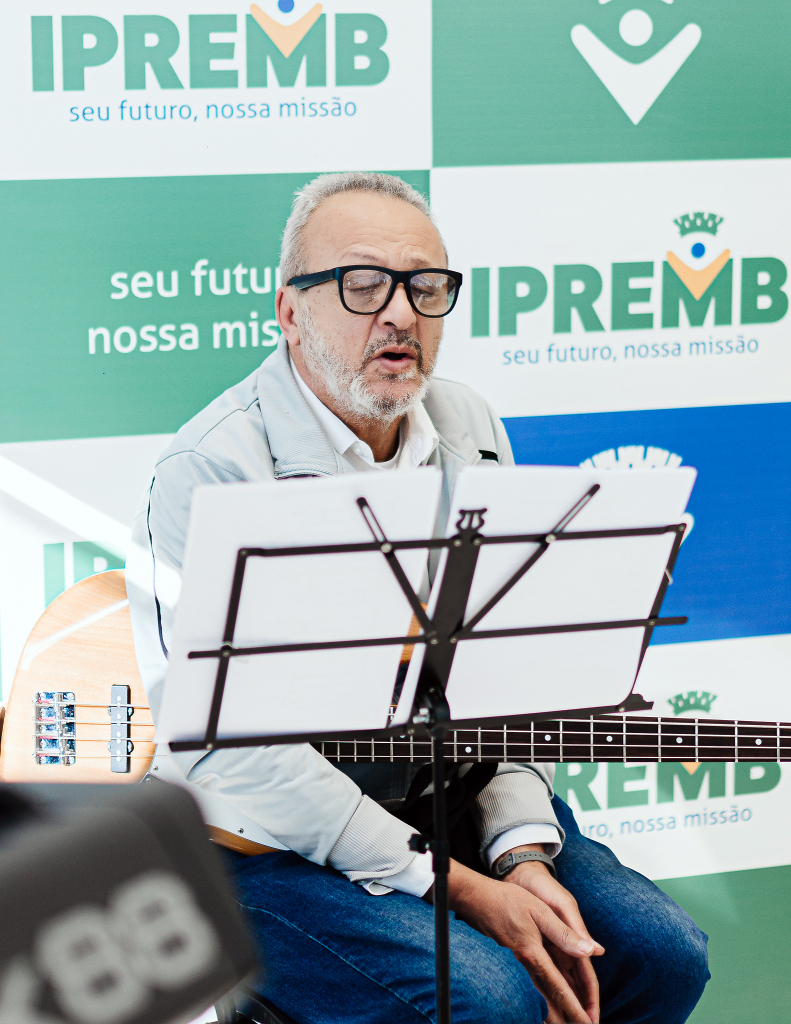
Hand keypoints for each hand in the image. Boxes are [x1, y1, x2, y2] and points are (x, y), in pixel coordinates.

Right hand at [442, 856, 603, 1022]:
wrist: (475, 900)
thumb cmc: (507, 901)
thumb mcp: (540, 910)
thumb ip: (564, 933)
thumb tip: (590, 950)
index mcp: (535, 955)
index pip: (560, 989)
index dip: (575, 1009)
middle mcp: (525, 965)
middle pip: (548, 1001)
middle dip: (566, 1018)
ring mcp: (516, 964)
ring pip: (538, 997)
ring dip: (553, 1014)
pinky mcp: (511, 959)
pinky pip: (530, 987)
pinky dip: (541, 1001)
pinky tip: (545, 1004)